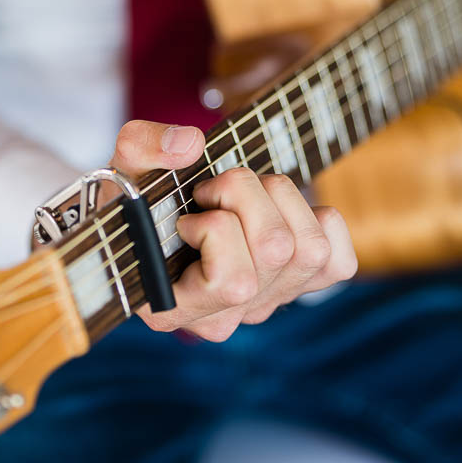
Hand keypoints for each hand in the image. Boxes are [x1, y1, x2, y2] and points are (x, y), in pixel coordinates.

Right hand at [108, 121, 356, 340]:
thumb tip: (190, 145)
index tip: (186, 216)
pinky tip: (279, 213)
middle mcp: (225, 317)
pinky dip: (315, 219)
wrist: (161, 216)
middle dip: (246, 195)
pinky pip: (336, 255)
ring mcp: (265, 305)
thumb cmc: (140, 199)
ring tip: (244, 195)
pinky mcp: (301, 288)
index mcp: (172, 307)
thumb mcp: (125, 168)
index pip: (232, 282)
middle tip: (213, 191)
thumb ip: (142, 148)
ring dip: (280, 198)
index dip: (214, 229)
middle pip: (275, 249)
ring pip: (309, 248)